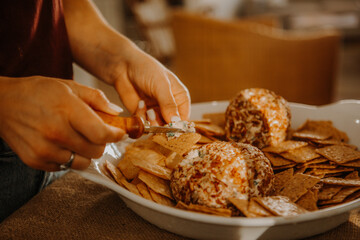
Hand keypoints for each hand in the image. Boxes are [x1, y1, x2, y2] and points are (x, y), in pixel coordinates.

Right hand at [0, 76, 124, 170]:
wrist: (2, 104)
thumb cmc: (37, 92)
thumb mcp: (69, 86)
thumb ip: (96, 98)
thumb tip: (117, 112)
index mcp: (67, 111)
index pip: (101, 134)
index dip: (116, 135)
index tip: (119, 133)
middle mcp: (56, 133)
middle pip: (95, 151)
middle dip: (100, 142)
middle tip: (95, 133)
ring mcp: (44, 150)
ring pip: (82, 162)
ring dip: (85, 152)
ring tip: (76, 138)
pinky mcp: (35, 161)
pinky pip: (65, 167)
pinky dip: (68, 158)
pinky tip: (60, 143)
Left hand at [112, 50, 190, 122]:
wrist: (123, 66)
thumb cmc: (146, 69)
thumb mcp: (161, 85)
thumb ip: (169, 104)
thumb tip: (176, 122)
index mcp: (180, 98)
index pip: (184, 118)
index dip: (178, 125)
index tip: (171, 128)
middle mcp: (169, 107)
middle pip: (170, 126)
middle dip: (162, 125)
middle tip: (154, 115)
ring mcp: (156, 111)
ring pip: (157, 128)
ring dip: (151, 122)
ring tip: (147, 110)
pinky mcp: (142, 115)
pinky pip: (144, 125)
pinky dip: (141, 118)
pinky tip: (139, 105)